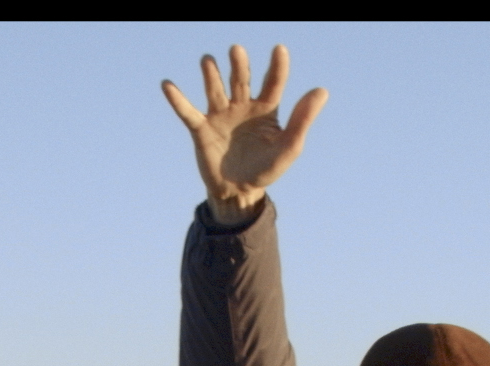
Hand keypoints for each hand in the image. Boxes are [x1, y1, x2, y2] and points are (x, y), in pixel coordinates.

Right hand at [163, 45, 327, 224]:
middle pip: (241, 80)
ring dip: (211, 75)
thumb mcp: (290, 147)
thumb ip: (303, 119)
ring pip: (215, 90)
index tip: (280, 49)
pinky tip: (168, 85)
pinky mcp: (201, 129)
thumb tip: (322, 90)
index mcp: (266, 109)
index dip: (277, 66)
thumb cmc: (267, 168)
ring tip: (207, 61)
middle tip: (237, 50)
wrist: (239, 192)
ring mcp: (220, 116)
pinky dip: (177, 100)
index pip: (273, 82)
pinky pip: (188, 112)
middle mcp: (242, 106)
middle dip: (239, 65)